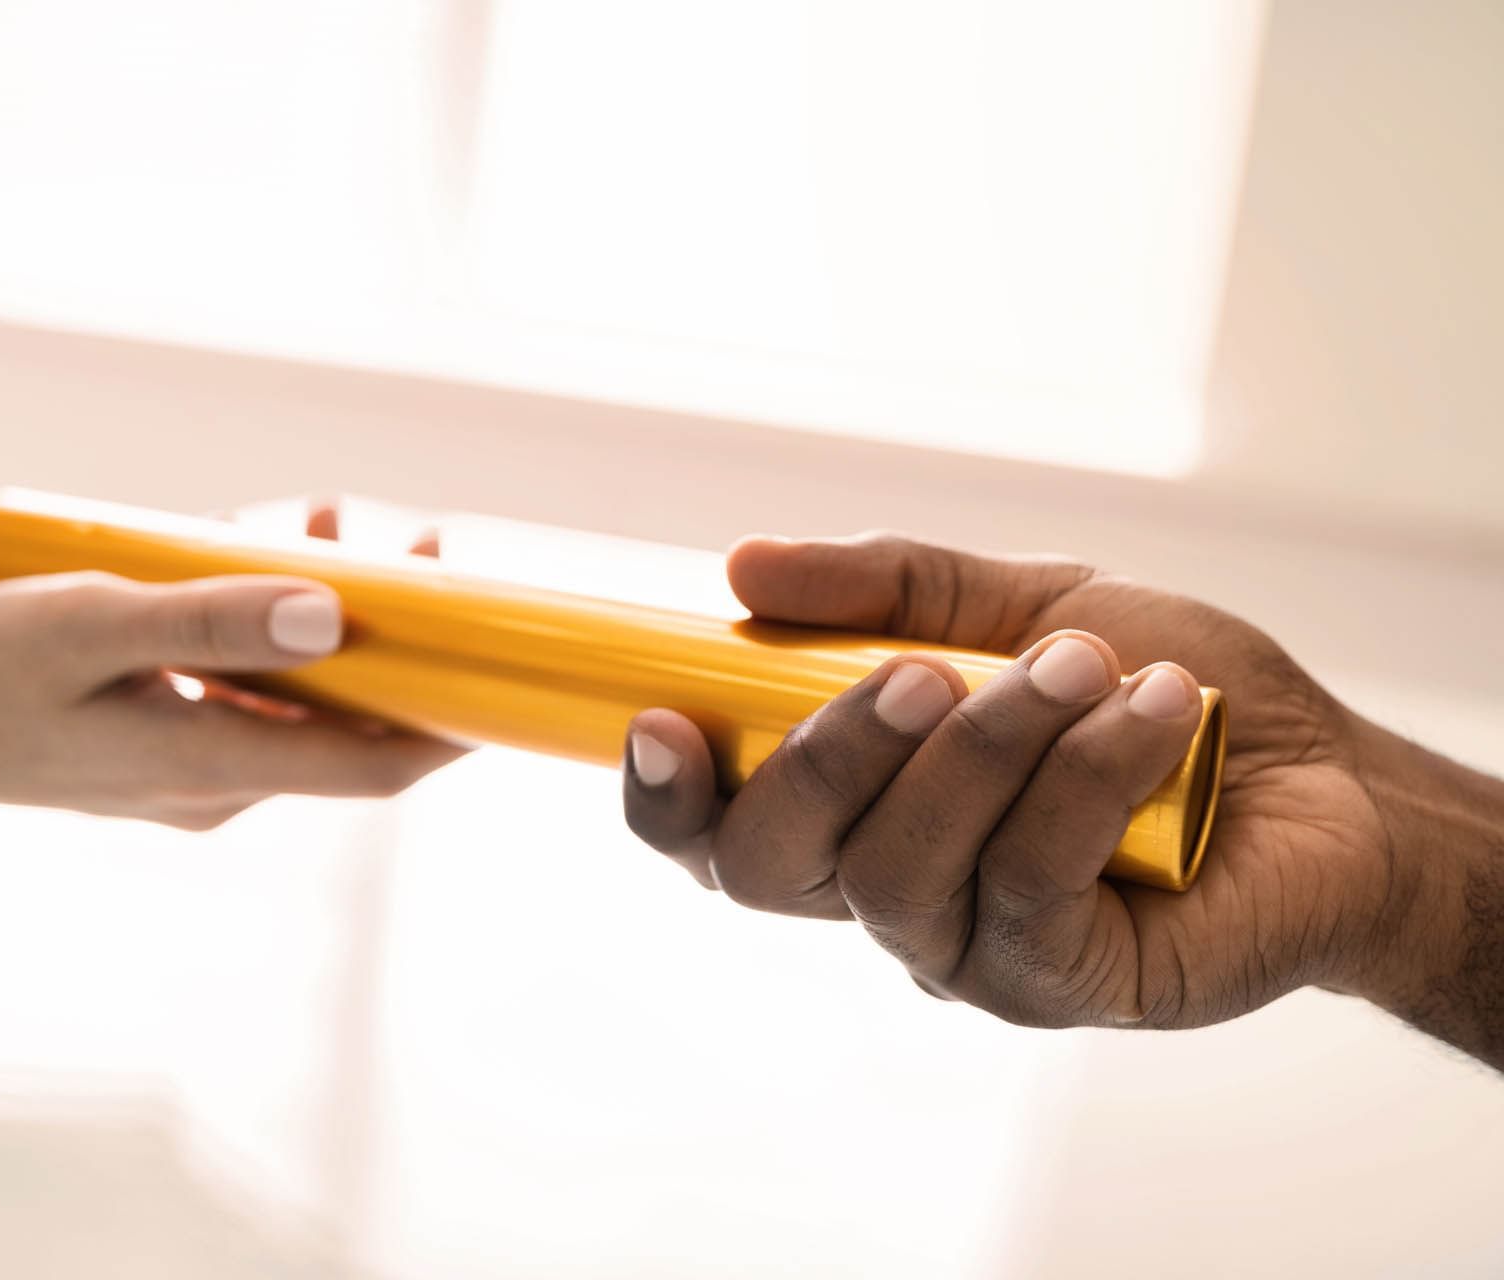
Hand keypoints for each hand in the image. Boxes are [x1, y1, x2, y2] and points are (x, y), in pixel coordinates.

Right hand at [0, 501, 461, 830]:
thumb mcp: (89, 625)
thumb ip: (208, 619)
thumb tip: (333, 617)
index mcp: (210, 769)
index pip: (377, 767)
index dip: (453, 721)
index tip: (502, 658)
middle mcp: (220, 787)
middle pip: (346, 720)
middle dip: (387, 634)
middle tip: (406, 543)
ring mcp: (196, 774)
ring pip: (301, 698)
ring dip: (324, 617)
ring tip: (318, 521)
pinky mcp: (173, 747)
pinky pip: (253, 692)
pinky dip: (270, 629)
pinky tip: (249, 556)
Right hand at [622, 533, 1490, 1041]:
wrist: (1327, 774)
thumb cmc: (1154, 687)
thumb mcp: (1017, 601)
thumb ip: (883, 588)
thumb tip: (740, 566)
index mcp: (853, 812)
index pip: (712, 833)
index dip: (663, 794)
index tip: (659, 715)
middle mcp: (889, 895)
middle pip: (769, 868)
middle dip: (826, 758)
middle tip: (921, 670)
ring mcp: (967, 953)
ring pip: (897, 875)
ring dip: (985, 750)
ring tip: (1083, 664)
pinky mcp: (1063, 986)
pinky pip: (1024, 889)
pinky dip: (1079, 780)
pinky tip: (1148, 709)